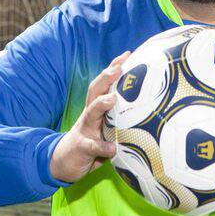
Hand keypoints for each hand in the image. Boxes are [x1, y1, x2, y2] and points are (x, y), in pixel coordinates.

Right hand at [49, 51, 130, 182]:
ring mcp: (85, 129)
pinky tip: (112, 148)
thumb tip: (149, 107)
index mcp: (97, 106)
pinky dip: (102, 147)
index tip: (128, 54)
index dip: (114, 67)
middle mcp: (90, 114)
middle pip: (95, 91)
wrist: (65, 161)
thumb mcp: (106, 125)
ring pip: (91, 112)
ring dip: (101, 104)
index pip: (105, 83)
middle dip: (106, 78)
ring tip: (113, 98)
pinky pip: (92, 146)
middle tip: (119, 68)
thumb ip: (121, 116)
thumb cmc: (92, 140)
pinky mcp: (82, 147)